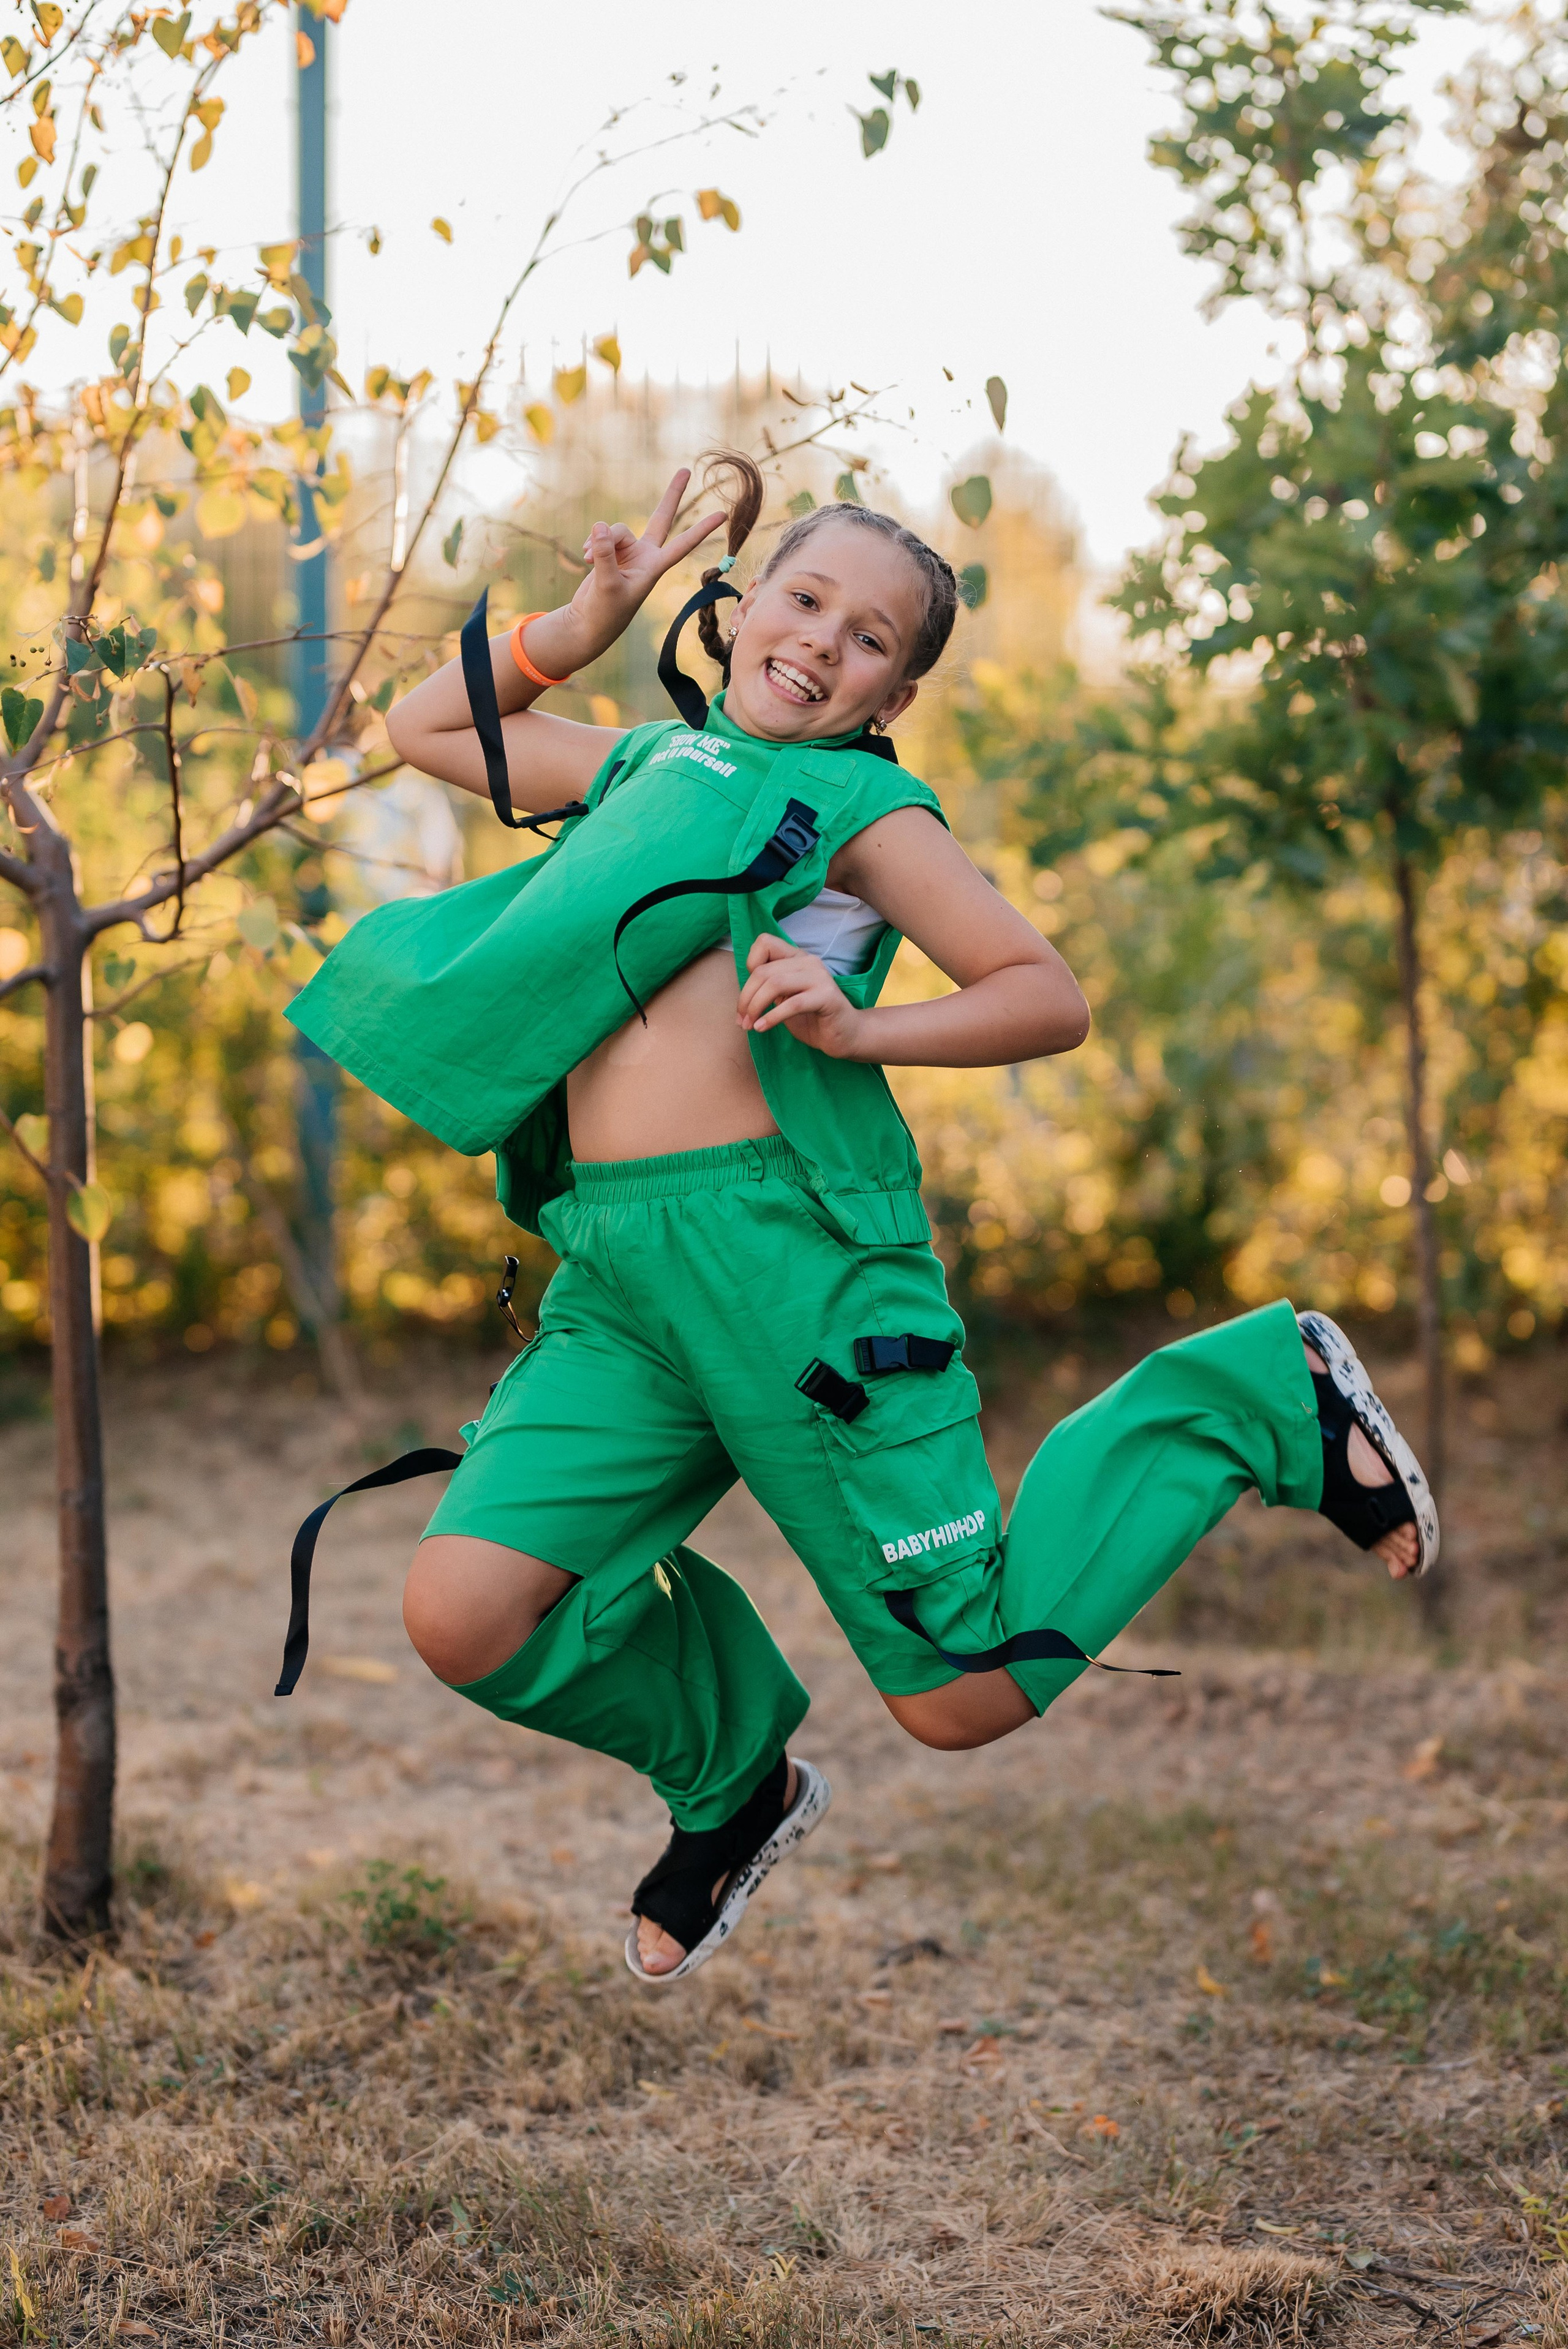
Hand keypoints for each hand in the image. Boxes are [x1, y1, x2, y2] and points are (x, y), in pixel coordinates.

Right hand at [548, 469, 725, 670]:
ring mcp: (629, 551)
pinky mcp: (612, 551)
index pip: (683, 544)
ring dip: (601, 541)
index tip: (723, 515)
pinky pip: (602, 535)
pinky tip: (587, 558)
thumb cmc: (604, 612)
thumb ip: (605, 555)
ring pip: (616, 529)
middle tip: (686, 469)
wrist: (588, 622)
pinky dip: (593, 544)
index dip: (702, 530)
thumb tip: (601, 525)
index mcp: (654, 567)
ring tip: (590, 561)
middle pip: (661, 518)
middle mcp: (646, 556)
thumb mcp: (606, 585)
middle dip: (672, 495)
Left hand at [737, 933, 870, 1058]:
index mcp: (797, 957)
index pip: (765, 942)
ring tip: (750, 1025)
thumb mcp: (785, 998)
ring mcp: (820, 977)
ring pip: (775, 984)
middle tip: (742, 1020)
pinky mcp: (827, 997)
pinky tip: (762, 1028)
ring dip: (756, 1007)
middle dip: (746, 997)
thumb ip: (768, 987)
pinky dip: (772, 1017)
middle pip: (764, 971)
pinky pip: (792, 1004)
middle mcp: (809, 962)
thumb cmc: (812, 1017)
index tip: (748, 992)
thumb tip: (742, 994)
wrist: (845, 1035)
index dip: (750, 964)